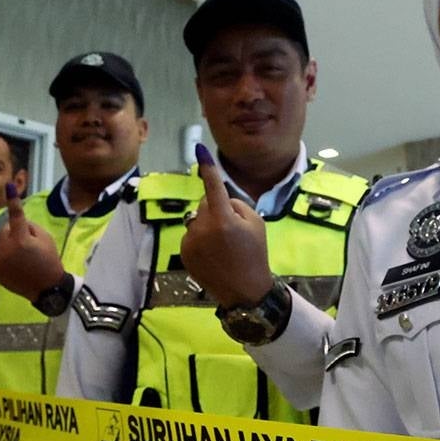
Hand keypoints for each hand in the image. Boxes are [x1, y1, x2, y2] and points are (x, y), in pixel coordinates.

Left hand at [0, 183, 64, 301]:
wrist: (46, 288)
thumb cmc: (49, 260)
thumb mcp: (46, 238)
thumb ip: (30, 226)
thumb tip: (16, 221)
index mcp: (21, 239)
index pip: (16, 215)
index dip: (13, 200)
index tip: (9, 186)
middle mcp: (6, 248)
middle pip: (5, 229)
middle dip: (14, 232)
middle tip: (28, 245)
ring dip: (7, 244)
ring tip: (21, 257)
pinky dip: (3, 256)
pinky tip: (14, 265)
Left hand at [179, 144, 273, 307]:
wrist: (244, 290)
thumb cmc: (255, 254)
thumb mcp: (256, 223)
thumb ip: (236, 205)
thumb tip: (219, 198)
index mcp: (223, 219)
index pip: (214, 187)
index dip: (208, 168)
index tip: (199, 150)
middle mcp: (202, 228)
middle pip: (205, 203)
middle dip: (216, 208)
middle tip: (232, 230)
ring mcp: (190, 241)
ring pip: (197, 219)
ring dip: (207, 224)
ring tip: (223, 246)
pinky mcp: (184, 252)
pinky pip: (191, 234)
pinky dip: (200, 239)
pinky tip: (213, 254)